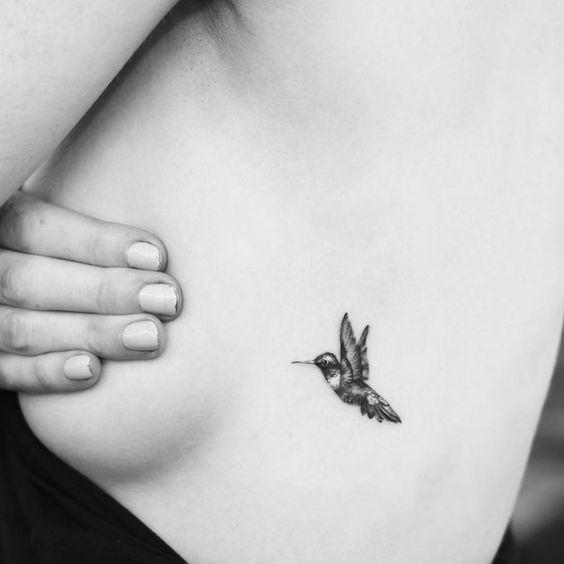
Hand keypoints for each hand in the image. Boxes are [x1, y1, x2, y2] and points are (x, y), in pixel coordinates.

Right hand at [0, 191, 182, 392]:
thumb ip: (85, 223)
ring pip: (21, 330)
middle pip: (30, 281)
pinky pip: (6, 371)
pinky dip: (48, 374)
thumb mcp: (53, 215)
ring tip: (152, 336)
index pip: (35, 228)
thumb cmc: (51, 243)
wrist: (11, 266)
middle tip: (168, 300)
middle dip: (106, 292)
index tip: (157, 257)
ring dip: (91, 334)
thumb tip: (157, 240)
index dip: (96, 244)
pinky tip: (94, 371)